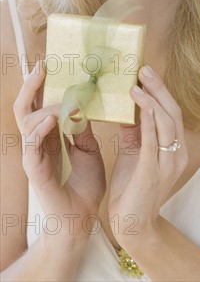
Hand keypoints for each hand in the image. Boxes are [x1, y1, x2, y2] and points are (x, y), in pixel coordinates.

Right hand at [13, 62, 105, 239]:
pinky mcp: (34, 170)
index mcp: (50, 136)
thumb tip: (86, 102)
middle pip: (25, 107)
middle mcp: (38, 142)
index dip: (41, 84)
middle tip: (42, 66)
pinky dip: (40, 129)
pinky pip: (31, 146)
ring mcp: (33, 155)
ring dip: (44, 106)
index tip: (50, 63)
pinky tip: (53, 117)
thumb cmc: (85, 184)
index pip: (40, 104)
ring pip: (27, 121)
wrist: (83, 219)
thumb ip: (84, 127)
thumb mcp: (89, 148)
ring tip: (63, 99)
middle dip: (31, 85)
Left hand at [108, 65, 187, 247]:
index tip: (147, 72)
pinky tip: (138, 103)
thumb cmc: (133, 187)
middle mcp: (177, 153)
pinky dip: (147, 118)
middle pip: (172, 112)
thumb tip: (126, 105)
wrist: (133, 225)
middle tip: (144, 69)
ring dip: (152, 99)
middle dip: (159, 88)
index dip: (161, 90)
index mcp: (175, 148)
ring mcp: (168, 163)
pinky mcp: (153, 171)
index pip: (171, 112)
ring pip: (166, 122)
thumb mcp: (134, 152)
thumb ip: (135, 130)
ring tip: (137, 83)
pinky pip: (152, 140)